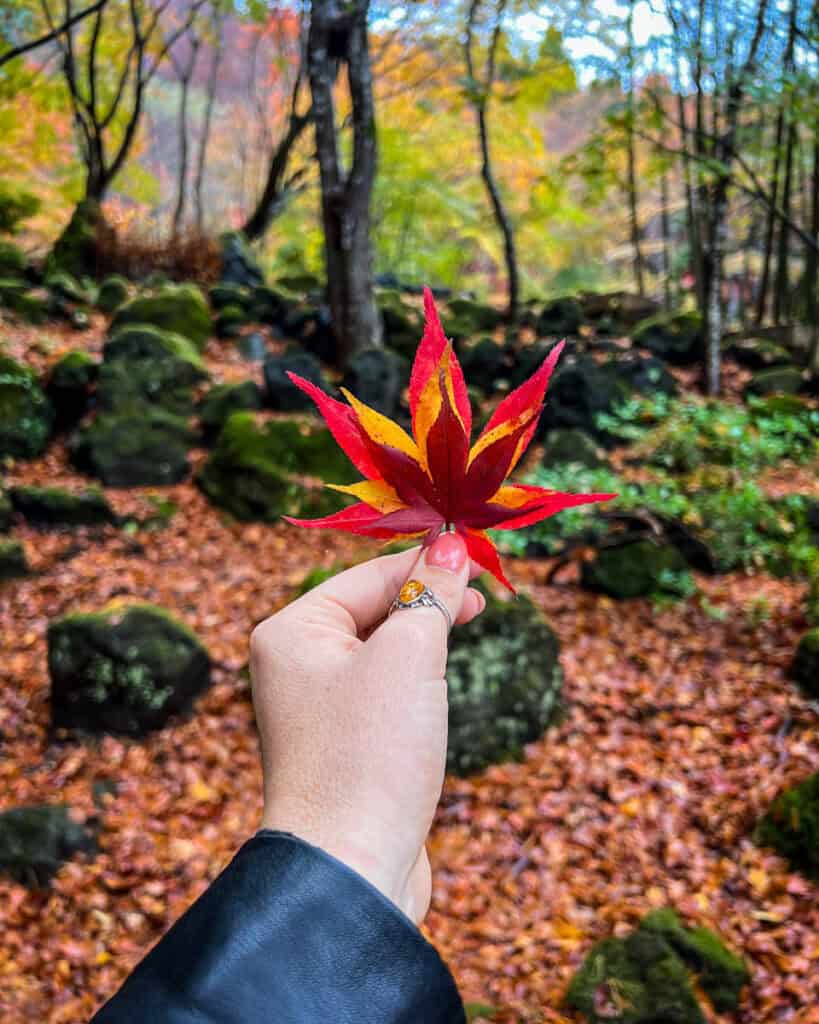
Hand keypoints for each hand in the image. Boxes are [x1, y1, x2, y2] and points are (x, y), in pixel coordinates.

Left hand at [249, 533, 484, 923]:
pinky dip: (415, 682)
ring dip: (424, 641)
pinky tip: (439, 689)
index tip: (477, 557)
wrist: (352, 868)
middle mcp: (293, 666)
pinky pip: (382, 693)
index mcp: (291, 632)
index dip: (425, 564)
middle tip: (483, 598)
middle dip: (427, 602)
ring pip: (381, 653)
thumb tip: (452, 544)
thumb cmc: (371, 752)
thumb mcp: (409, 655)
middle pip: (372, 610)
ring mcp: (315, 709)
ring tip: (466, 631)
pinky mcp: (342, 746)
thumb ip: (431, 595)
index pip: (367, 576)